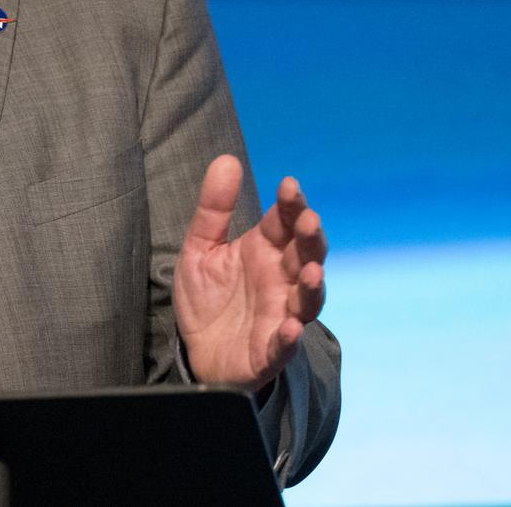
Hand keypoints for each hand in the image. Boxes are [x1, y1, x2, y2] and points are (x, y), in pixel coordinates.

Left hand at [173, 154, 326, 391]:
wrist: (198, 350)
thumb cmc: (208, 297)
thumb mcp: (200, 246)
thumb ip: (214, 207)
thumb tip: (227, 160)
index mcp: (263, 251)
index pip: (284, 223)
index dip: (290, 205)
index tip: (289, 185)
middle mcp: (279, 280)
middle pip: (304, 256)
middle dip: (309, 239)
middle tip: (308, 220)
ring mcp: (279, 315)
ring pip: (306, 300)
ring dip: (312, 286)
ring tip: (312, 271)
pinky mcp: (270, 351)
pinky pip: (284, 346)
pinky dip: (290, 338)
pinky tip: (290, 328)